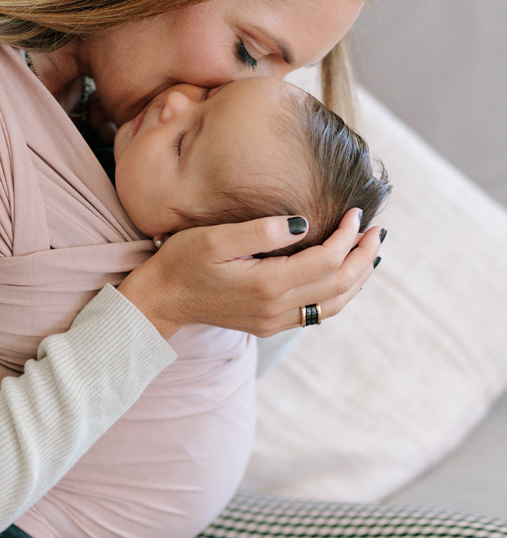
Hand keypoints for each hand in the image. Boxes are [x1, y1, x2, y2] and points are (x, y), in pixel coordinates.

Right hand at [117, 208, 383, 338]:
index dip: (348, 236)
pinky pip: (317, 313)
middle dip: (363, 257)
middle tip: (378, 231)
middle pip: (338, 285)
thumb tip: (305, 224)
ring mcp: (273, 321)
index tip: (358, 213)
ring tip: (371, 253)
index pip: (327, 260)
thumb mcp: (214, 238)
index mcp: (267, 284)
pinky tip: (344, 278)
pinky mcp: (267, 324)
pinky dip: (339, 295)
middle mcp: (275, 308)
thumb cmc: (181, 261)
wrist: (159, 301)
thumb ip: (261, 231)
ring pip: (333, 304)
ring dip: (357, 278)